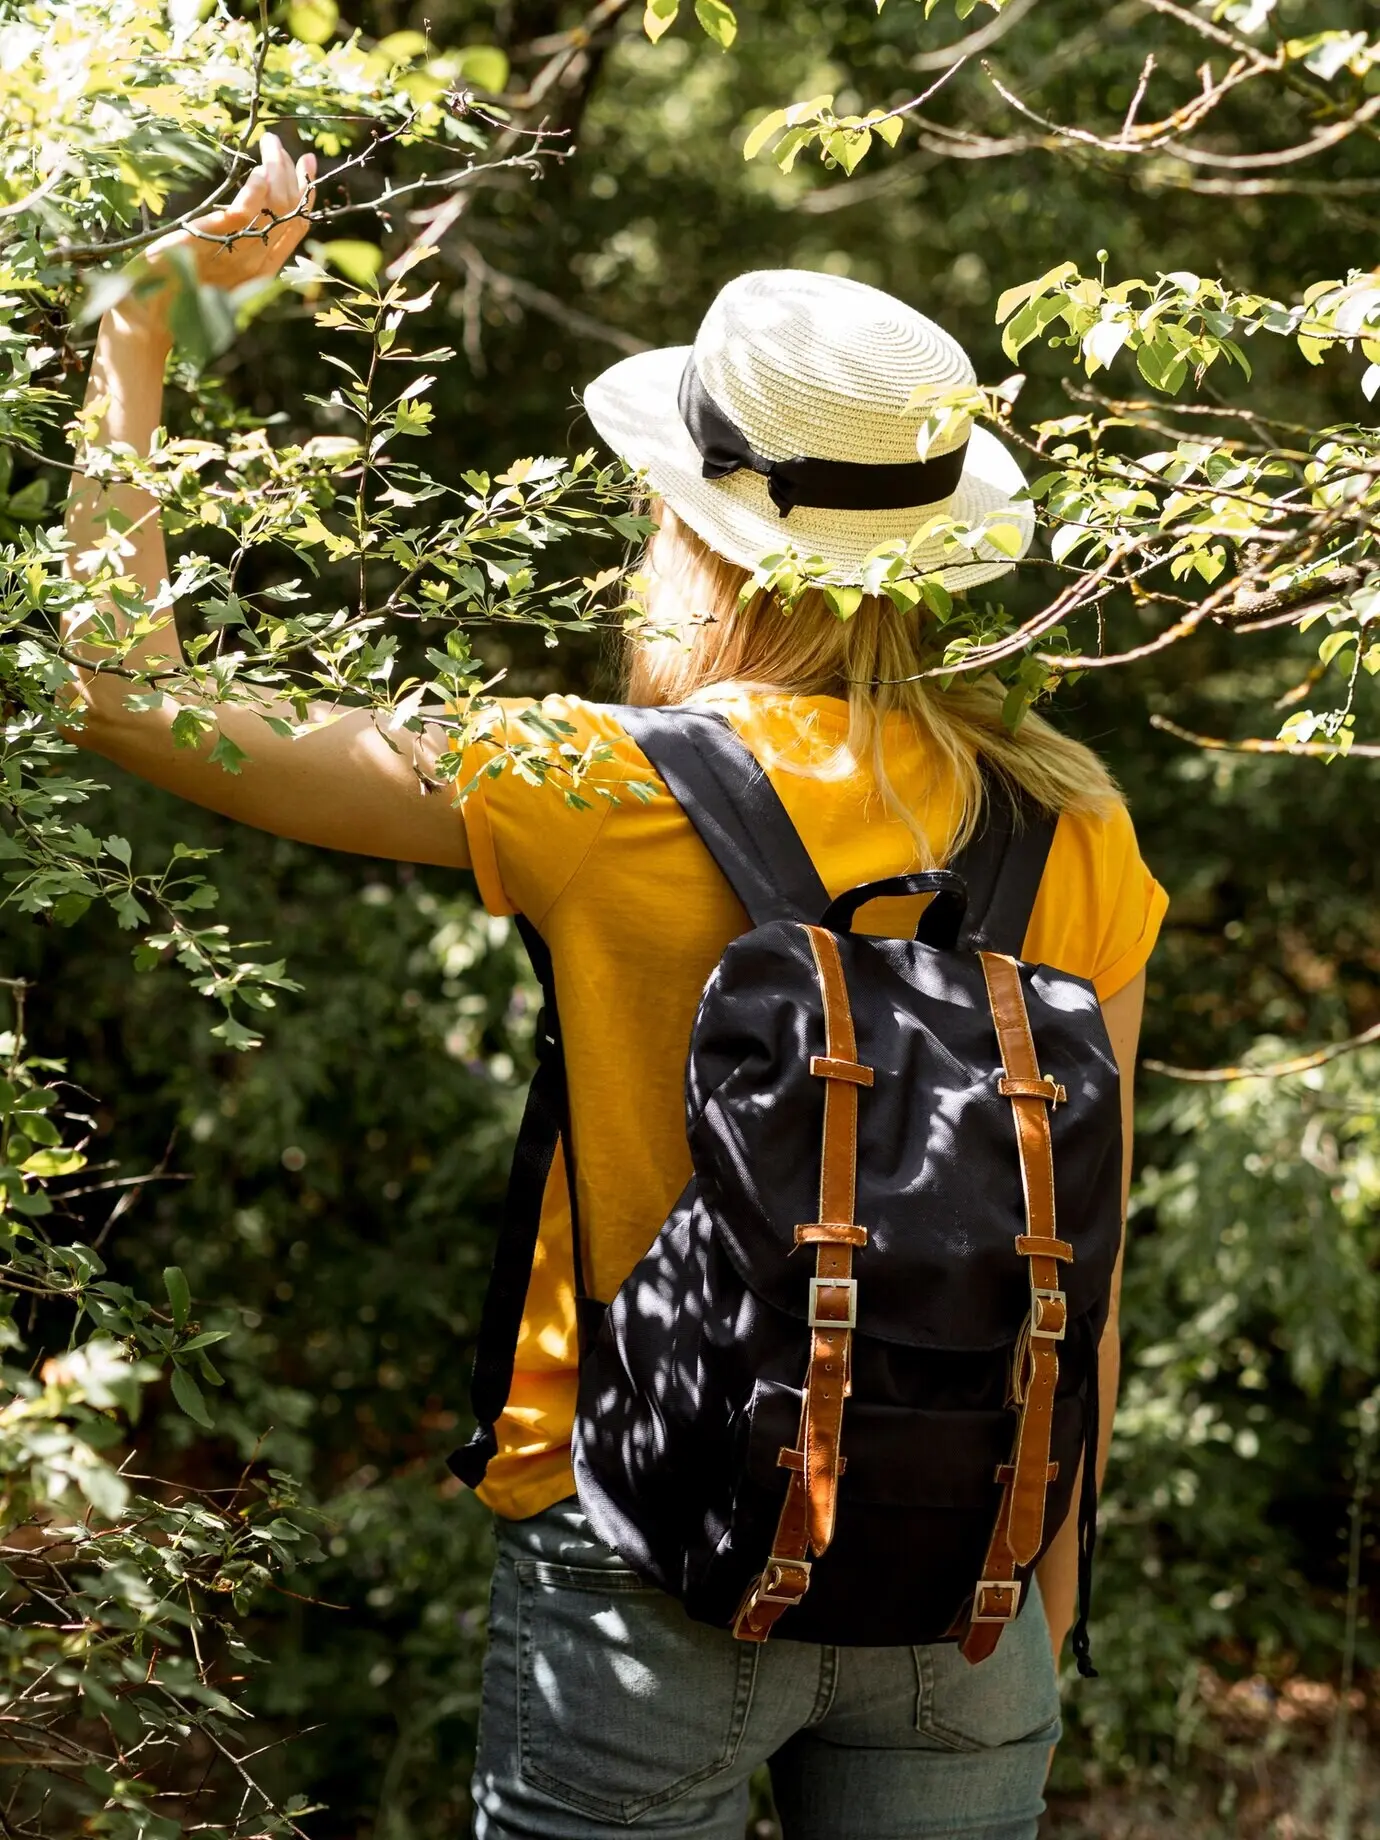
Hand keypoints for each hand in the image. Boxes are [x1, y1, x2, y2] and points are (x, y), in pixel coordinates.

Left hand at [113, 132, 315, 339]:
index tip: (306, 164)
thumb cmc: (182, 289)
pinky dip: (256, 191)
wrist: (151, 313)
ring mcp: (239, 252)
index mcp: (264, 267)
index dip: (306, 193)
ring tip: (270, 147)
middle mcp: (258, 261)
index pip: (297, 225)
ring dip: (277, 170)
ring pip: (275, 207)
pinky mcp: (215, 241)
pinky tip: (257, 172)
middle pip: (291, 212)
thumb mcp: (219, 263)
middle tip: (279, 145)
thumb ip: (239, 242)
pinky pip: (246, 213)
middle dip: (292, 174)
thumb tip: (251, 211)